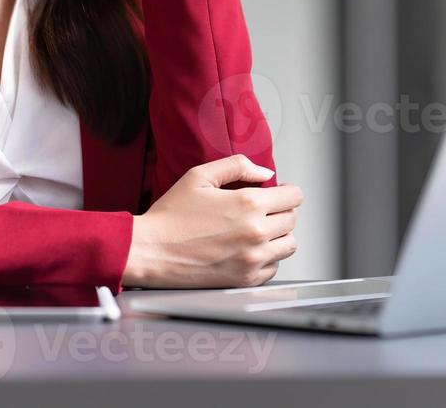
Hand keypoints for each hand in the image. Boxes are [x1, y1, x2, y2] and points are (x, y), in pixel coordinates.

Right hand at [122, 155, 301, 288]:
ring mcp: (252, 259)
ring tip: (257, 230)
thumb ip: (237, 166)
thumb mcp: (200, 176)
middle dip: (280, 211)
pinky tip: (248, 249)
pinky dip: (267, 258)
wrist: (151, 251)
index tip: (278, 193)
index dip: (287, 191)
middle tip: (261, 210)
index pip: (294, 196)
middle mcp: (255, 233)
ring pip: (289, 244)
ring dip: (278, 235)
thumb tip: (266, 174)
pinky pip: (274, 267)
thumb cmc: (171, 216)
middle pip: (292, 219)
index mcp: (248, 204)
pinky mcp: (246, 279)